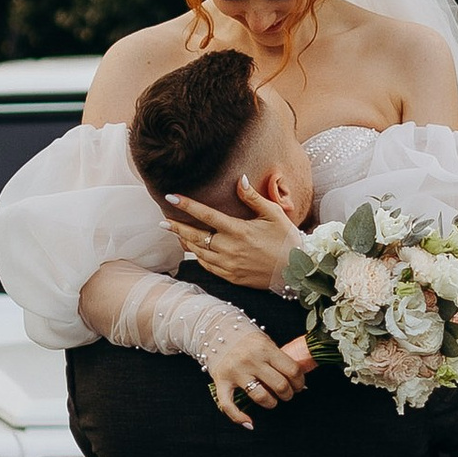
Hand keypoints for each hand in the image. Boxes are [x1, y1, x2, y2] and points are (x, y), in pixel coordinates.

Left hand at [166, 174, 304, 292]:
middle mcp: (229, 248)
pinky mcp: (231, 277)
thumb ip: (253, 198)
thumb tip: (239, 179)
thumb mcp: (274, 214)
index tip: (170, 197)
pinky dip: (198, 256)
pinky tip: (194, 250)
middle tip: (162, 222)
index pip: (206, 215)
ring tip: (175, 234)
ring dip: (185, 242)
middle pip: (195, 236)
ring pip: (198, 252)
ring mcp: (228, 265)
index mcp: (239, 230)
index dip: (186, 205)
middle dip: (176, 228)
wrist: (295, 271)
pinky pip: (207, 266)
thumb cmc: (286, 240)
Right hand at [206, 323, 311, 430]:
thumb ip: (279, 360)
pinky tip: (249, 423)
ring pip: (261, 397)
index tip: (299, 385)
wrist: (217, 332)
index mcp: (265, 348)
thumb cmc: (247, 341)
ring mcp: (235, 371)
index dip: (300, 382)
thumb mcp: (266, 343)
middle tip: (287, 393)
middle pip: (280, 385)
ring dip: (272, 403)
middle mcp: (251, 360)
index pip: (292, 370)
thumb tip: (298, 382)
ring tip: (272, 401)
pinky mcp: (221, 381)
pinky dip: (239, 418)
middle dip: (288, 394)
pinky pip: (229, 405)